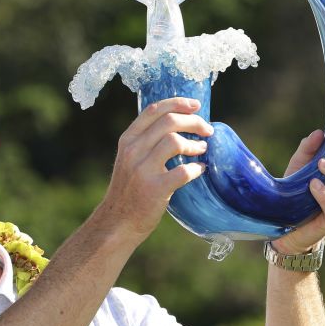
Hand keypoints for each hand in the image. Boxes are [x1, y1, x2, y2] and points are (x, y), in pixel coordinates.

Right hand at [95, 97, 212, 242]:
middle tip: (207, 131)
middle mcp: (133, 151)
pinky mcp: (155, 189)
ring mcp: (142, 170)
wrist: (117, 222)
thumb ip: (146, 142)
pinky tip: (200, 170)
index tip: (196, 105)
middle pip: (169, 122)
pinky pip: (183, 171)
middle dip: (194, 122)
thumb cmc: (129, 190)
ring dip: (195, 144)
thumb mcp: (129, 159)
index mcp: (127, 140)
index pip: (153, 110)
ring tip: (202, 149)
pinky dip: (196, 168)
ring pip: (175, 141)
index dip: (177, 103)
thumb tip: (178, 125)